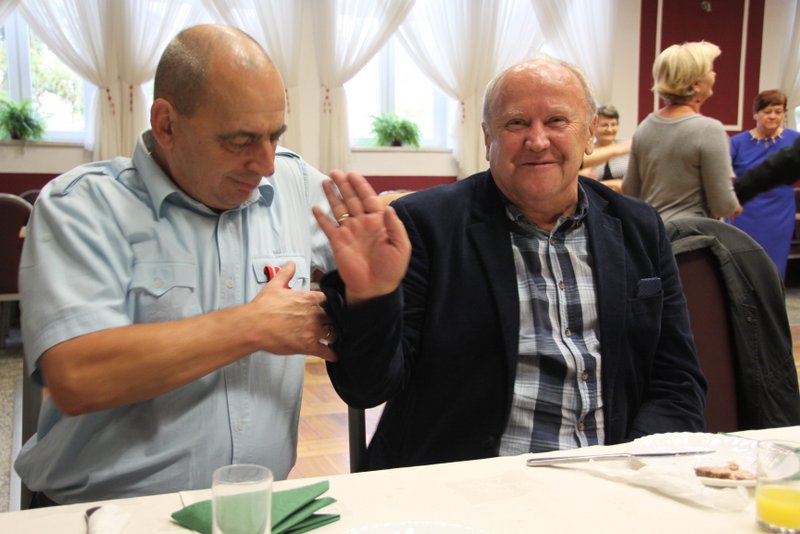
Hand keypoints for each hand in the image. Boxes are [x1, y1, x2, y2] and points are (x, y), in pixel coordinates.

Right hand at [250, 261, 336, 361]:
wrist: (254, 325)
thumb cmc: (263, 307)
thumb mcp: (275, 285)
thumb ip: (286, 273)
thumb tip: (290, 264)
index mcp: (308, 299)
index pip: (327, 299)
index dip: (328, 304)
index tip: (327, 307)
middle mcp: (314, 314)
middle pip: (332, 317)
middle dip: (331, 320)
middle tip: (329, 323)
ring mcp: (312, 330)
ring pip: (333, 333)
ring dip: (333, 335)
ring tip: (333, 338)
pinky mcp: (308, 345)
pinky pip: (326, 351)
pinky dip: (332, 354)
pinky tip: (334, 355)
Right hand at [312, 170, 410, 303]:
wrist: (375, 288)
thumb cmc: (391, 269)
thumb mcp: (401, 246)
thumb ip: (395, 226)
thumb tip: (388, 208)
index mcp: (378, 222)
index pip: (368, 198)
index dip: (360, 185)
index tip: (353, 174)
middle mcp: (362, 223)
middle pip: (351, 199)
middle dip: (343, 185)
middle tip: (335, 172)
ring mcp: (349, 232)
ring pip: (339, 208)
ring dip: (332, 195)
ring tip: (325, 182)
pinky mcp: (338, 242)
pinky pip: (328, 227)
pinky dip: (321, 217)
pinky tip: (316, 207)